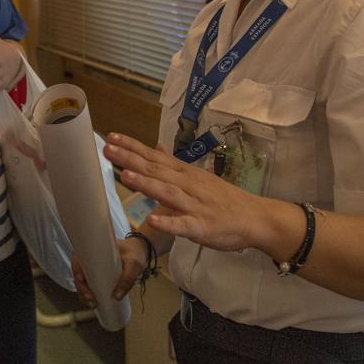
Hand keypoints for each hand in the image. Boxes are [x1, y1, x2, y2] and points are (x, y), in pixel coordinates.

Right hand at [72, 238, 147, 307]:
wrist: (138, 251)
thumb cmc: (134, 253)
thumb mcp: (134, 264)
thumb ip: (128, 279)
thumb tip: (117, 297)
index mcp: (95, 249)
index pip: (78, 258)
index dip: (76, 269)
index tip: (81, 280)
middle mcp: (91, 259)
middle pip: (78, 273)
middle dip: (81, 288)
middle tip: (91, 298)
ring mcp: (93, 268)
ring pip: (82, 282)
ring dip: (83, 294)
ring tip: (94, 304)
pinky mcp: (97, 276)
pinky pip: (88, 286)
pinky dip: (88, 295)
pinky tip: (94, 303)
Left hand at [103, 133, 286, 255]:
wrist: (256, 217)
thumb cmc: (224, 199)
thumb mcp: (198, 176)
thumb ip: (174, 164)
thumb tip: (156, 147)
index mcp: (185, 174)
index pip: (155, 157)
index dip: (133, 147)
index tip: (111, 137)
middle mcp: (188, 185)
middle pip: (156, 170)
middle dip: (131, 159)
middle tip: (107, 148)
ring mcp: (194, 205)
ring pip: (167, 193)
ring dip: (147, 184)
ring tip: (126, 176)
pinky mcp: (202, 227)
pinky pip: (183, 225)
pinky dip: (168, 222)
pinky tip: (153, 219)